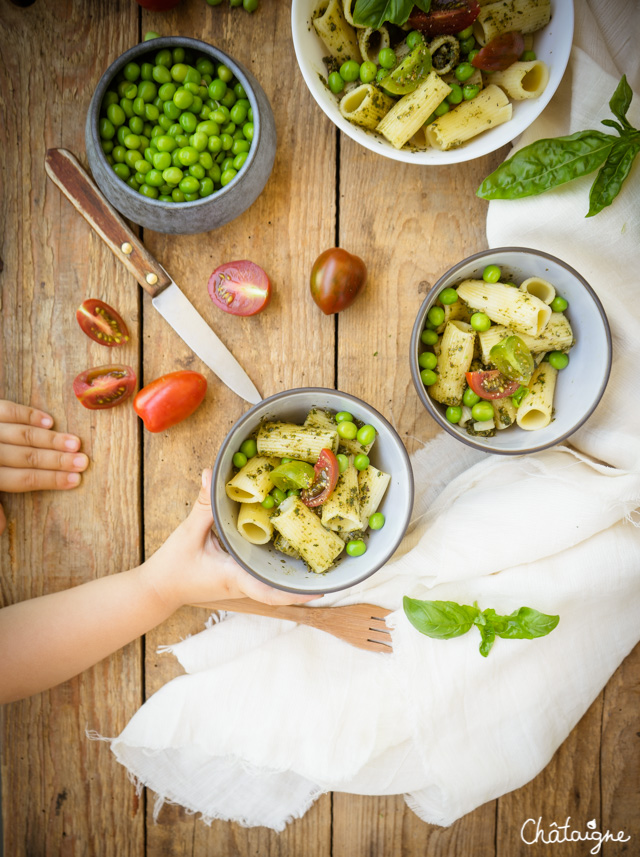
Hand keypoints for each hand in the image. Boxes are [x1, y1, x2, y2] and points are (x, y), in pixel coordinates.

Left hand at [0, 400, 88, 534]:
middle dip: (57, 460)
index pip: (21, 479)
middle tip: (83, 462)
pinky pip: (5, 410)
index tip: (75, 481)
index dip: (49, 480)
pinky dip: (28, 415)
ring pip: (21, 435)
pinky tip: (49, 421)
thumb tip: (0, 529)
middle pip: (26, 457)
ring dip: (51, 439)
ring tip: (74, 444)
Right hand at [142, 469, 317, 608]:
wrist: (158, 589)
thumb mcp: (189, 533)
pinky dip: (280, 563)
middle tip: (334, 566)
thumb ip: (204, 505)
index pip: (271, 592)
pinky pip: (265, 572)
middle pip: (282, 587)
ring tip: (323, 555)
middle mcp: (245, 583)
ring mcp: (243, 582)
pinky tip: (294, 548)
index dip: (298, 593)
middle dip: (307, 580)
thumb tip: (212, 473)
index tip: (322, 589)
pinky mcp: (239, 575)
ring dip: (297, 572)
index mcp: (236, 578)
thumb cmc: (173, 568)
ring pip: (276, 581)